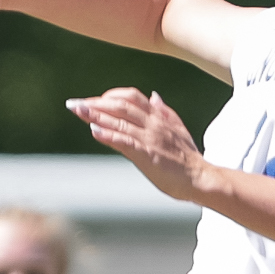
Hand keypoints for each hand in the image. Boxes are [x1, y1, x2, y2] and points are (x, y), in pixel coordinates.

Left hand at [67, 88, 205, 200]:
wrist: (201, 178)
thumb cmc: (188, 159)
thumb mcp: (178, 129)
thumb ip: (165, 112)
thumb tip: (154, 96)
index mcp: (159, 117)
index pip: (132, 97)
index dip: (111, 95)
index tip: (94, 99)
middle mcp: (153, 124)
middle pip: (121, 105)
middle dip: (96, 103)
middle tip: (74, 104)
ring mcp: (150, 138)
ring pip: (120, 120)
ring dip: (95, 115)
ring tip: (77, 110)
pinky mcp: (147, 154)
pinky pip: (125, 141)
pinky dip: (108, 135)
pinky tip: (94, 131)